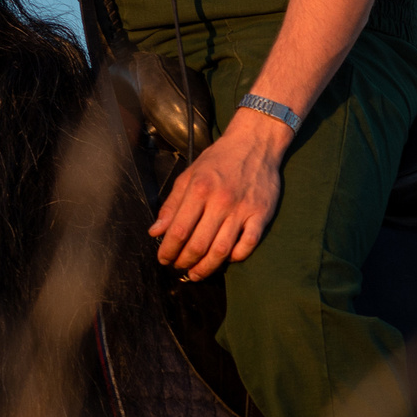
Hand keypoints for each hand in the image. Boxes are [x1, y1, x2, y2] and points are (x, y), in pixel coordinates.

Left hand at [151, 110, 290, 280]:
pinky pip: (248, 245)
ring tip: (197, 274)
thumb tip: (155, 231)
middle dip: (184, 262)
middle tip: (179, 267)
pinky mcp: (261, 214)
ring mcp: (243, 209)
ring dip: (206, 268)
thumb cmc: (219, 159)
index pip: (178, 230)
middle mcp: (220, 201)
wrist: (255, 142)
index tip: (163, 258)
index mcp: (199, 189)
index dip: (168, 250)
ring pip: (222, 250)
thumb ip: (172, 205)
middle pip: (198, 245)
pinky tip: (226, 258)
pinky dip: (235, 257)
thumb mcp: (189, 175)